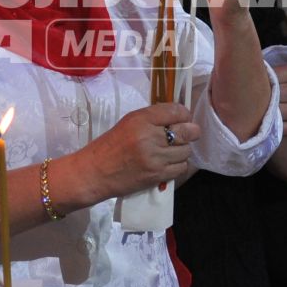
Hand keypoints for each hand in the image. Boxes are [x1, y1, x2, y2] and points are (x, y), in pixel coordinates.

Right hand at [73, 102, 198, 202]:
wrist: (94, 172)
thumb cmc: (109, 146)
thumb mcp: (128, 123)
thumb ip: (152, 118)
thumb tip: (179, 117)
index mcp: (141, 119)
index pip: (176, 111)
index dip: (184, 115)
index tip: (183, 119)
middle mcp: (150, 136)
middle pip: (187, 131)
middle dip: (192, 132)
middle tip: (188, 134)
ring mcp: (155, 157)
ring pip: (186, 151)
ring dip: (182, 151)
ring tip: (172, 151)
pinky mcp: (157, 175)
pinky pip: (181, 167)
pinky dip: (178, 165)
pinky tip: (168, 163)